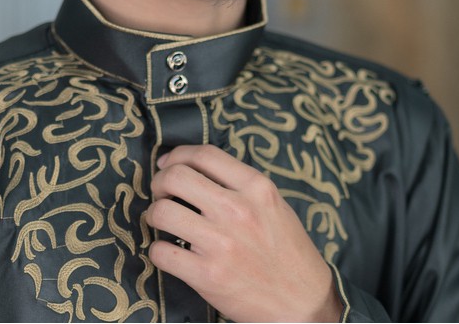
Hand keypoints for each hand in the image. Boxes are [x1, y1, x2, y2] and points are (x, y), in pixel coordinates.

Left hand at [145, 145, 341, 322]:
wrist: (304, 303)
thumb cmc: (287, 251)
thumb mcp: (273, 204)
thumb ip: (239, 183)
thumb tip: (194, 168)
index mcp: (256, 188)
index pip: (204, 154)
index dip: (178, 154)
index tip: (168, 164)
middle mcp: (237, 210)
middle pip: (176, 176)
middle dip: (159, 182)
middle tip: (160, 192)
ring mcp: (221, 244)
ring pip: (162, 211)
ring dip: (154, 214)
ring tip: (162, 220)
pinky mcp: (208, 276)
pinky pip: (161, 252)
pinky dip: (158, 250)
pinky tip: (168, 251)